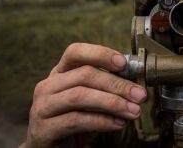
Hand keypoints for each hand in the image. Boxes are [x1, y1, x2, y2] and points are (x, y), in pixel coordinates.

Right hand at [21, 43, 146, 147]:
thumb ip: (106, 89)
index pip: (75, 52)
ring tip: (133, 110)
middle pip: (85, 75)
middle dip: (117, 84)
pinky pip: (76, 120)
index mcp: (60, 73)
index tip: (123, 63)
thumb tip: (135, 84)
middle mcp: (48, 86)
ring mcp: (43, 107)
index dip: (100, 54)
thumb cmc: (75, 121)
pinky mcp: (44, 129)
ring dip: (113, 103)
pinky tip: (118, 123)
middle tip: (139, 94)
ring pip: (80, 96)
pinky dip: (102, 121)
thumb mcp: (91, 101)